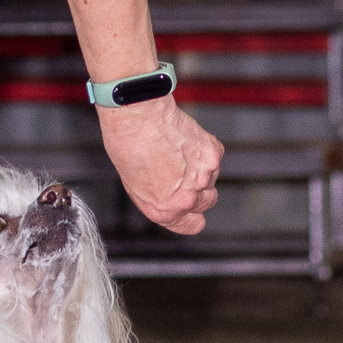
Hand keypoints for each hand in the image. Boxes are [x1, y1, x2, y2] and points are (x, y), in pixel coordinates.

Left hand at [98, 98, 222, 234]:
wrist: (136, 117)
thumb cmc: (128, 146)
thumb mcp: (135, 185)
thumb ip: (159, 197)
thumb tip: (171, 195)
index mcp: (164, 211)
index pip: (194, 225)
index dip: (193, 214)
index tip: (191, 205)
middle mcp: (186, 199)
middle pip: (208, 201)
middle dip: (199, 188)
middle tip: (182, 170)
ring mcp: (203, 178)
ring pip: (212, 177)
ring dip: (201, 167)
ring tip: (176, 150)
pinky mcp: (212, 155)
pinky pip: (214, 156)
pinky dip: (204, 149)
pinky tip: (184, 139)